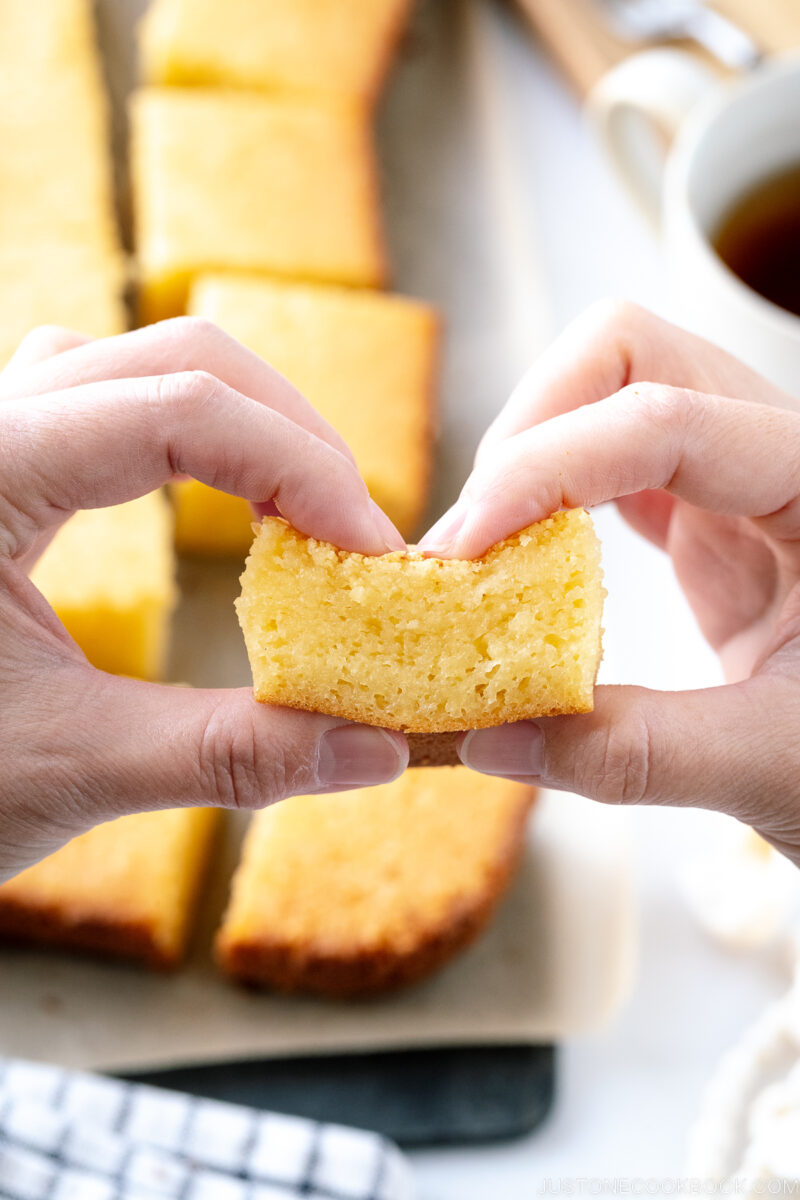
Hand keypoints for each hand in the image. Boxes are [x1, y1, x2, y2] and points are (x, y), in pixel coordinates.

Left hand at [0, 319, 407, 881]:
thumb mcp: (70, 767)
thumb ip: (231, 755)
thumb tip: (374, 751)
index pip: (176, 408)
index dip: (299, 466)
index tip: (370, 551)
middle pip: (176, 357)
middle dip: (291, 436)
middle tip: (354, 535)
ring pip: (142, 365)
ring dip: (245, 423)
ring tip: (304, 511)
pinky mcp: (3, 470)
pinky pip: (110, 405)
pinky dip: (194, 439)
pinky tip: (222, 494)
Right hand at [420, 301, 799, 864]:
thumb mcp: (775, 763)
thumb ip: (639, 754)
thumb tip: (490, 741)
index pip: (663, 421)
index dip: (544, 468)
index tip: (462, 550)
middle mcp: (775, 452)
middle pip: (626, 353)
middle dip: (528, 429)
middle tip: (474, 537)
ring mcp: (737, 474)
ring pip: (607, 387)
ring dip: (528, 454)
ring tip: (486, 552)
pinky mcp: (706, 512)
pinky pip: (609, 460)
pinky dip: (547, 495)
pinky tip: (521, 560)